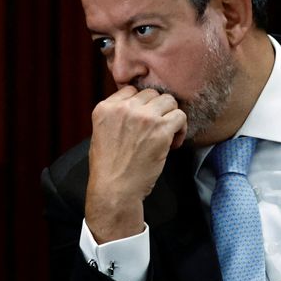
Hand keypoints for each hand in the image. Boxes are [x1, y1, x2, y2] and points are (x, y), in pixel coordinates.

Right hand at [85, 86, 186, 242]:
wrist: (114, 189)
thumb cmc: (108, 167)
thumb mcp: (100, 133)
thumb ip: (115, 116)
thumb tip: (137, 107)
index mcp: (105, 108)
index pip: (131, 91)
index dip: (141, 105)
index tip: (143, 120)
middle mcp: (123, 108)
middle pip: (151, 93)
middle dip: (157, 109)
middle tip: (157, 128)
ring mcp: (143, 117)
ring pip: (168, 101)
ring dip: (170, 115)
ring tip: (167, 133)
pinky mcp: (160, 130)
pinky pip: (179, 116)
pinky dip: (180, 128)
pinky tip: (173, 142)